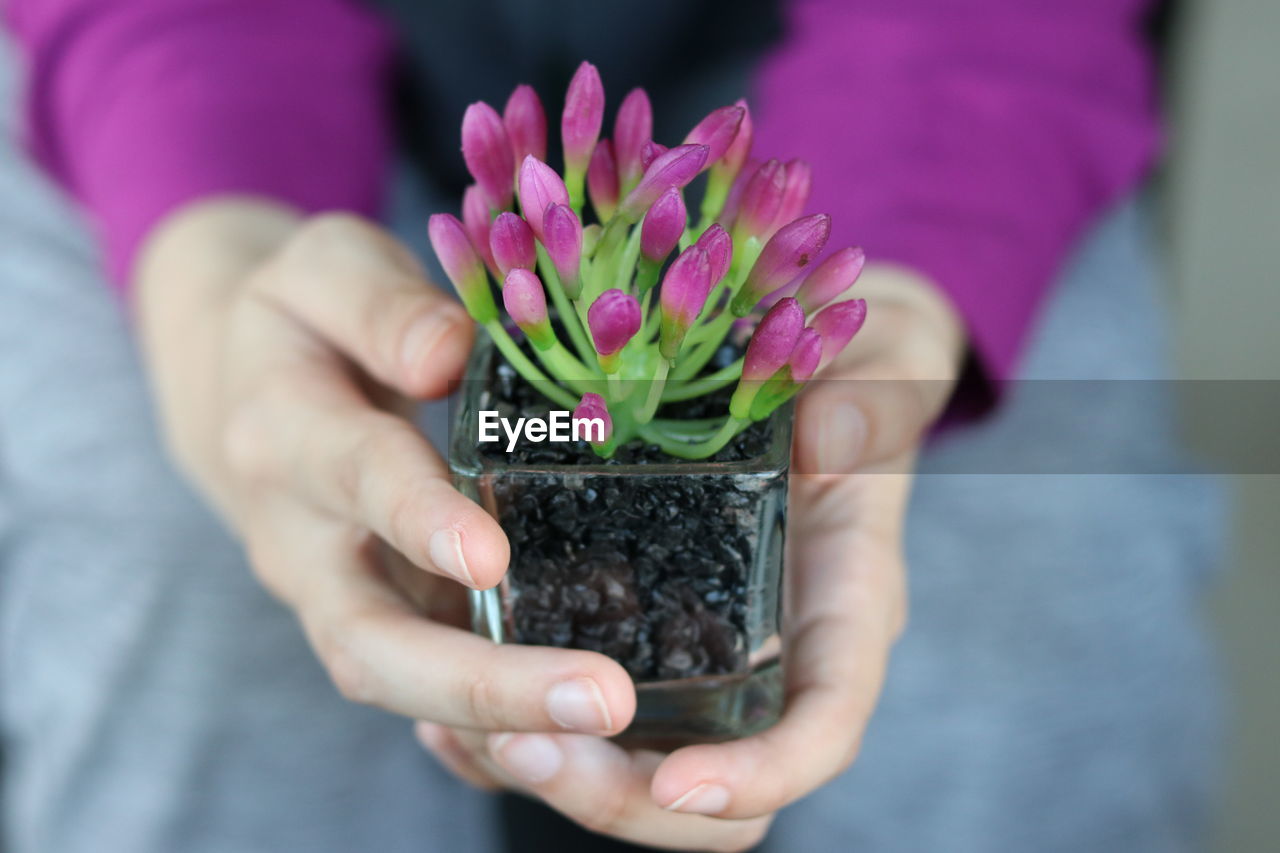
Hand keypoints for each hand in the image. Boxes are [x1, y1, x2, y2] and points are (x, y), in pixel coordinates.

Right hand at [135, 199, 637, 736]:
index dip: (416, 518)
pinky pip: (424, 695)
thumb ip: (380, 303)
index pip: (354, 476)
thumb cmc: (300, 319)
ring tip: (606, 727)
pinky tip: (580, 740)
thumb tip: (449, 354)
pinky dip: (493, 729)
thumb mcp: (324, 268)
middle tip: (598, 698)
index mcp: (286, 430)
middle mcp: (301, 537)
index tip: (487, 556)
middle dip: (481, 681)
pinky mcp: (375, 619)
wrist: (236, 387)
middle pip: (369, 638)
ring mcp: (334, 594)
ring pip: (396, 684)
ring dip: (498, 720)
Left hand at [414, 264, 965, 850]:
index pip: (822, 728)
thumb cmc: (861, 374)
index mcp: (843, 607)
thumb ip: (870, 402)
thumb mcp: (882, 371)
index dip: (761, 775)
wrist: (820, 364)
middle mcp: (773, 650)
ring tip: (463, 727)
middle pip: (714, 791)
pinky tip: (447, 712)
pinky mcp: (643, 621)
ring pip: (635, 767)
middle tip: (524, 746)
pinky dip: (518, 729)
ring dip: (555, 771)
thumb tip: (828, 440)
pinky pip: (585, 713)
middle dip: (622, 797)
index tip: (682, 785)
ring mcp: (705, 646)